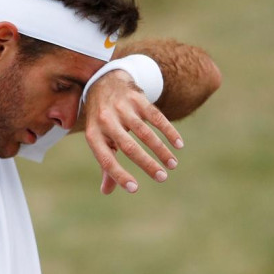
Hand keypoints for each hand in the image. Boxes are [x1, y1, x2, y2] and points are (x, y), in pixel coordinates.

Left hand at [83, 70, 183, 193]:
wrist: (105, 81)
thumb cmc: (103, 119)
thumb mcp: (99, 138)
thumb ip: (105, 162)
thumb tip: (106, 191)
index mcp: (94, 135)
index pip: (106, 160)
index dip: (119, 175)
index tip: (134, 188)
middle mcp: (106, 121)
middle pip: (128, 147)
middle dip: (147, 164)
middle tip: (162, 178)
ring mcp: (122, 108)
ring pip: (144, 132)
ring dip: (161, 150)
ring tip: (172, 165)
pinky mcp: (137, 98)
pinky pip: (156, 117)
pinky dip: (168, 131)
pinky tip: (178, 144)